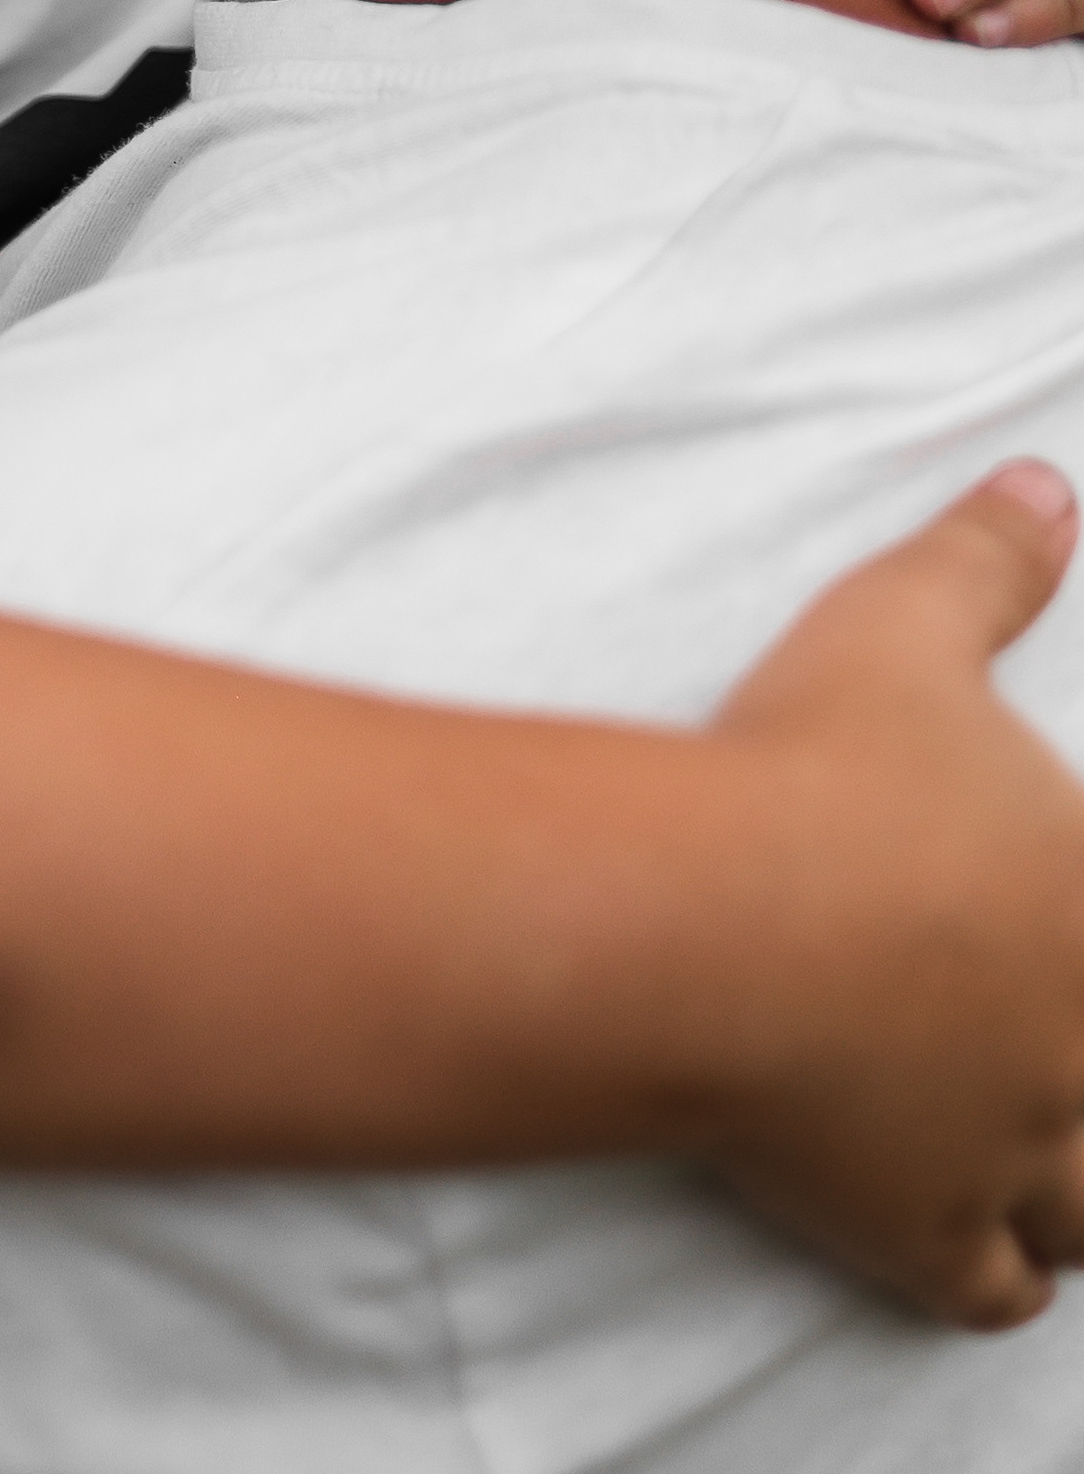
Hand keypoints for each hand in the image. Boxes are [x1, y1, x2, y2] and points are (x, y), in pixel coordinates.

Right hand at [704, 462, 1083, 1325]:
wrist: (719, 917)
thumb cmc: (815, 765)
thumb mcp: (907, 627)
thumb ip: (990, 557)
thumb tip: (1049, 479)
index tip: (1061, 940)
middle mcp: (1082, 1044)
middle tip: (1052, 1043)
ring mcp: (1015, 1151)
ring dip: (1078, 1187)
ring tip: (1044, 1155)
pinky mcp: (924, 1227)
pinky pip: (1000, 1287)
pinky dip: (1001, 1275)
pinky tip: (981, 1250)